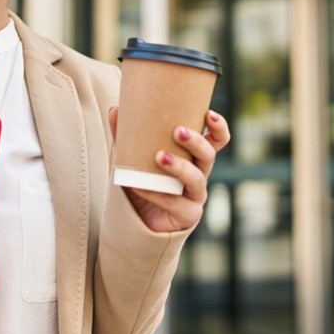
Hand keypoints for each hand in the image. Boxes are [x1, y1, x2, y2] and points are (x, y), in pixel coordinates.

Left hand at [108, 108, 230, 233]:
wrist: (137, 223)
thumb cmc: (142, 185)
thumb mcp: (133, 159)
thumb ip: (125, 137)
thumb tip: (115, 110)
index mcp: (193, 158)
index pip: (216, 141)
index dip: (218, 128)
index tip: (209, 114)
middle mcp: (199, 176)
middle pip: (208, 156)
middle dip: (196, 142)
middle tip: (178, 131)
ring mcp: (195, 197)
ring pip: (196, 179)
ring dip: (180, 166)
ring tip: (160, 157)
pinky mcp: (187, 216)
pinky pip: (175, 203)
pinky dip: (157, 194)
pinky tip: (141, 186)